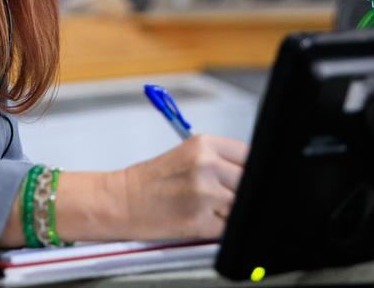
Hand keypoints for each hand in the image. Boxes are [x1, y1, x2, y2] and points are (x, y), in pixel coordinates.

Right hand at [117, 135, 248, 240]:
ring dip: (229, 212)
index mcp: (204, 145)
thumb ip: (221, 160)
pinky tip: (200, 219)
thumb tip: (252, 173)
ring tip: (207, 208)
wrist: (121, 201)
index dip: (250, 169)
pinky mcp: (200, 222)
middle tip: (221, 195)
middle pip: (249, 182)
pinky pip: (227, 229)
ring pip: (240, 207)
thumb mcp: (188, 154)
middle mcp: (206, 166)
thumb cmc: (151, 180)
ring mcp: (204, 195)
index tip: (245, 177)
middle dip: (239, 192)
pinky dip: (218, 228)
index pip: (249, 155)